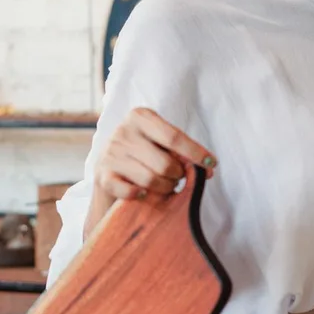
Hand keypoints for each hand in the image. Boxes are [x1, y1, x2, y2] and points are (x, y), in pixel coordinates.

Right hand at [94, 107, 216, 201]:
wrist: (107, 171)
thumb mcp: (160, 144)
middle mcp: (123, 131)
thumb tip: (209, 168)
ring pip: (150, 179)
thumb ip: (182, 151)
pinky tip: (144, 194)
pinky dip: (143, 196)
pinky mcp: (102, 176)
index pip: (174, 136)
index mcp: (140, 116)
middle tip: (178, 178)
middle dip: (178, 176)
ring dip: (164, 188)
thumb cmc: (142, 155)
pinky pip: (132, 192)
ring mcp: (110, 153)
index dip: (195, 153)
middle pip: (165, 162)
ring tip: (165, 186)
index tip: (211, 164)